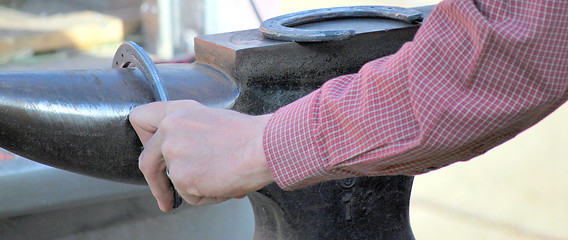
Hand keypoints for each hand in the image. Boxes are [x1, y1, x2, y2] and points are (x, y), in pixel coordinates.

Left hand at [129, 100, 273, 210]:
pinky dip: (207, 196)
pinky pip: (190, 196)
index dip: (144, 138)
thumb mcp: (212, 119)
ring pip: (175, 182)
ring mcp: (173, 154)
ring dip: (196, 186)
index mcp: (178, 111)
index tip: (152, 152)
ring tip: (222, 175)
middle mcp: (170, 130)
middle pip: (146, 161)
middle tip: (164, 196)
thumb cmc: (249, 135)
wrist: (263, 147)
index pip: (140, 118)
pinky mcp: (182, 177)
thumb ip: (189, 131)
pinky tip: (224, 182)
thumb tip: (188, 155)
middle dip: (155, 182)